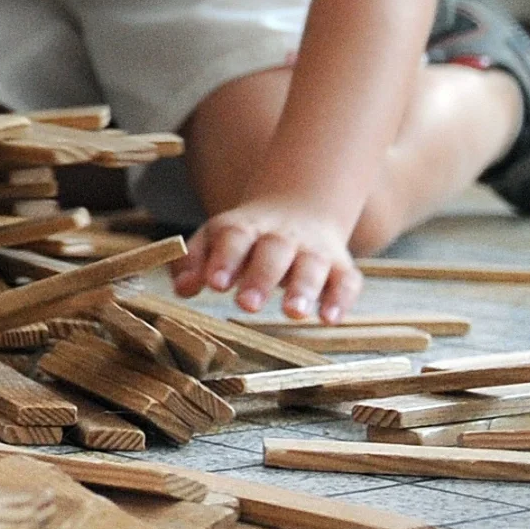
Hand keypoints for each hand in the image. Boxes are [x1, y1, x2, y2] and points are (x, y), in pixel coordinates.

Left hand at [176, 196, 360, 322]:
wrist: (298, 210)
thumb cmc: (245, 237)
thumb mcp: (214, 238)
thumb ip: (194, 262)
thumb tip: (183, 288)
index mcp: (246, 228)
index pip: (234, 238)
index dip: (225, 259)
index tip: (214, 284)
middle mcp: (282, 238)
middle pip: (274, 251)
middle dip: (262, 277)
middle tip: (247, 305)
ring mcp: (313, 251)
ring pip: (312, 265)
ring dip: (303, 288)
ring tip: (292, 313)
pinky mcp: (340, 267)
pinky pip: (346, 280)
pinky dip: (341, 299)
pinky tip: (329, 319)